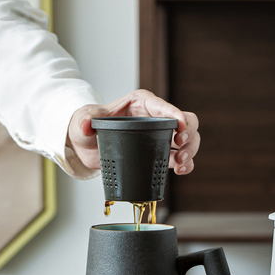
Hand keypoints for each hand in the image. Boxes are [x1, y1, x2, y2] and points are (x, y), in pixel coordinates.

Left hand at [67, 89, 199, 173]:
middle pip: (186, 121)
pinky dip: (186, 164)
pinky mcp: (161, 154)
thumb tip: (86, 124)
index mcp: (142, 103)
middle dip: (189, 133)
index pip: (164, 106)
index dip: (176, 114)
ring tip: (179, 162)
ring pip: (189, 140)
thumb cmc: (88, 126)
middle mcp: (156, 118)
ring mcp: (161, 136)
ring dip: (189, 151)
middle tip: (179, 145)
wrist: (87, 146)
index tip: (180, 127)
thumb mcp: (85, 120)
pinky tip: (180, 171)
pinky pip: (181, 158)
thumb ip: (85, 120)